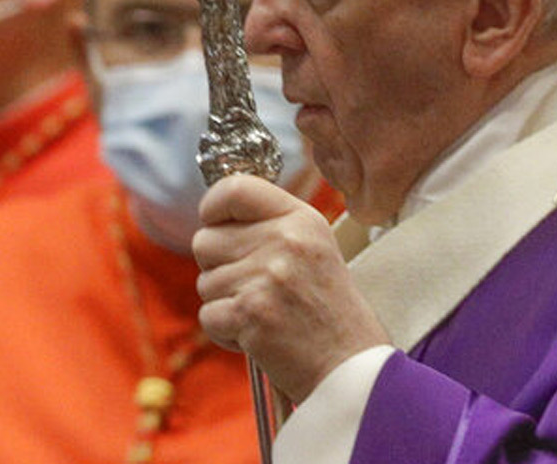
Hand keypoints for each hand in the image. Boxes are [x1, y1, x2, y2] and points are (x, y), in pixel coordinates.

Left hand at [193, 175, 388, 400]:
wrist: (351, 368)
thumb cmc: (329, 311)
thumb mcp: (315, 248)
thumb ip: (270, 225)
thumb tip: (216, 216)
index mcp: (301, 219)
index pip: (235, 188)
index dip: (213, 206)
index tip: (215, 223)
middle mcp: (284, 241)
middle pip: (205, 239)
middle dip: (218, 267)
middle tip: (254, 287)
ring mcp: (266, 277)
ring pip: (205, 281)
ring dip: (225, 303)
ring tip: (264, 313)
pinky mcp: (250, 313)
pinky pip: (208, 315)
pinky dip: (226, 332)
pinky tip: (257, 335)